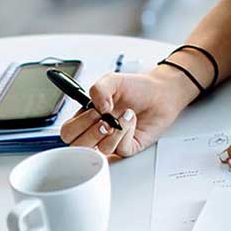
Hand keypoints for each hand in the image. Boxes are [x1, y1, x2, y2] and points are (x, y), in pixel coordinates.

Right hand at [60, 66, 198, 156]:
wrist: (161, 93)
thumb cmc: (136, 88)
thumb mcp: (111, 81)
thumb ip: (97, 89)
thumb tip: (97, 107)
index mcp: (87, 117)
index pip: (69, 132)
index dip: (77, 125)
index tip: (93, 111)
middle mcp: (98, 131)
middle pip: (79, 147)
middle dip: (92, 133)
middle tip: (104, 120)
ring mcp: (113, 141)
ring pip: (101, 149)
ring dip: (114, 130)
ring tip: (125, 115)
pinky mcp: (129, 148)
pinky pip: (121, 149)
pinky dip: (127, 133)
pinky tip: (132, 121)